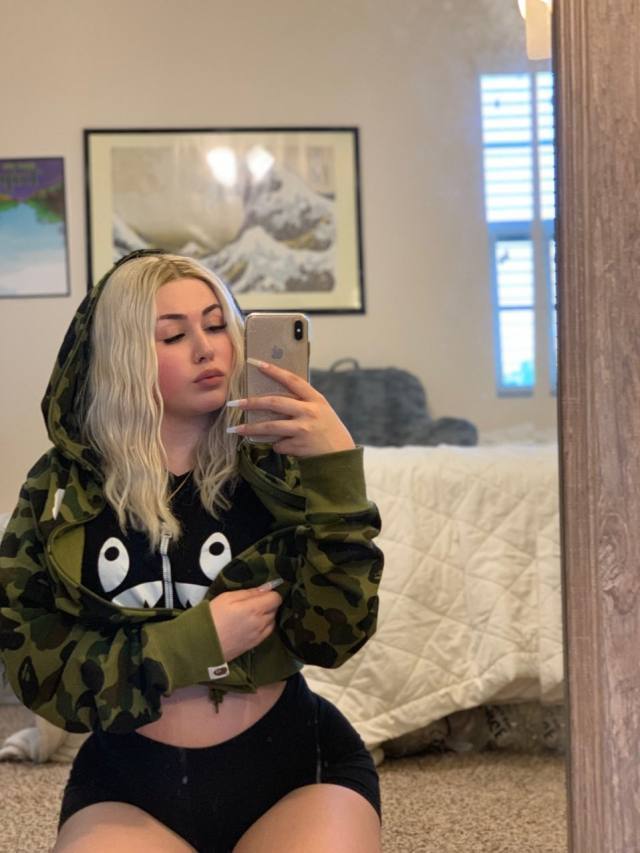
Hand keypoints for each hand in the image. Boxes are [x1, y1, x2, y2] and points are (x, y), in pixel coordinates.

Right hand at [209, 587, 280, 660]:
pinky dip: (264, 626)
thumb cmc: (213, 617)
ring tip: (251, 614)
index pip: (276, 598)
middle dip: (267, 603)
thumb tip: (265, 589)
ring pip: (272, 620)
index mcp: (254, 609)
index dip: (270, 593)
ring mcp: (259, 635)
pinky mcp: (256, 644)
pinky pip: (267, 631)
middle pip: (275, 609)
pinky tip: (251, 624)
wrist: (203, 644)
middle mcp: (261, 622)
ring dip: (266, 615)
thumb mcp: (227, 597)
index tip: (261, 593)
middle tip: (252, 602)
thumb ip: (248, 592)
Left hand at [226, 359, 355, 456]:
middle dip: (252, 402)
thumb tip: (272, 399)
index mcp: (315, 399)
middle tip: (234, 403)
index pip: (292, 380)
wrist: (340, 455)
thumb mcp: (320, 410)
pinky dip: (277, 446)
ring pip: (270, 427)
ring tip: (235, 430)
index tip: (256, 363)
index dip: (274, 371)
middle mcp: (309, 411)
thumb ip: (302, 403)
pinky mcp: (299, 445)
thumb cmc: (328, 430)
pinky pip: (278, 445)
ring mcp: (304, 429)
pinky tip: (285, 446)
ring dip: (251, 428)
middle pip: (275, 403)